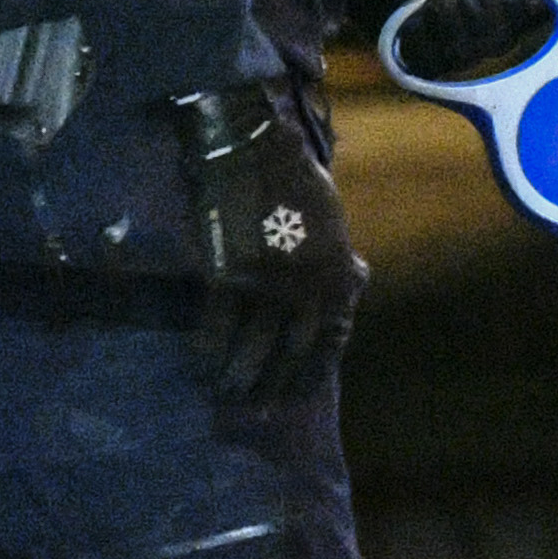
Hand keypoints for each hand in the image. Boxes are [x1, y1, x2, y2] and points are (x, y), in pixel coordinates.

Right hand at [169, 84, 361, 403]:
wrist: (253, 148)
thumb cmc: (296, 180)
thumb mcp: (335, 222)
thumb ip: (341, 259)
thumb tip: (357, 281)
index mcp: (339, 277)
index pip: (329, 344)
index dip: (310, 376)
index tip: (292, 397)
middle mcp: (308, 289)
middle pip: (290, 354)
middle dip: (271, 386)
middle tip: (253, 410)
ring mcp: (268, 286)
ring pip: (252, 349)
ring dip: (237, 380)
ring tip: (224, 397)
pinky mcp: (229, 276)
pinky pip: (217, 327)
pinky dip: (208, 352)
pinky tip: (200, 367)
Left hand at [347, 0, 557, 37]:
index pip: (532, 15)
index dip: (520, 10)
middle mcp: (480, 18)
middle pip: (499, 40)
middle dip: (481, 16)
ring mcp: (450, 40)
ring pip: (468, 55)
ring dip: (449, 27)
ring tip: (429, 1)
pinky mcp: (420, 56)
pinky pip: (434, 67)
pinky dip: (424, 41)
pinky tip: (412, 19)